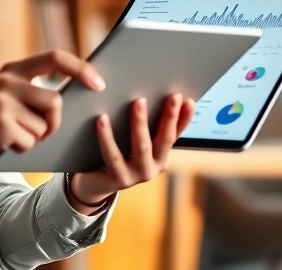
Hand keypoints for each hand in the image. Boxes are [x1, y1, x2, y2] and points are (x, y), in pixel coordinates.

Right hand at [0, 50, 104, 193]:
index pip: (55, 57)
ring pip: (45, 124)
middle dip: (54, 122)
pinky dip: (22, 149)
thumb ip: (32, 90)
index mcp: (12, 69)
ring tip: (12, 136)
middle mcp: (8, 80)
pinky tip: (3, 144)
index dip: (81, 68)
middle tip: (38, 131)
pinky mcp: (0, 123)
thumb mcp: (6, 97)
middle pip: (56, 100)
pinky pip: (31, 140)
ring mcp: (2, 100)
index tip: (99, 83)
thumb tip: (78, 94)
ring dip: (35, 138)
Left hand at [66, 93, 195, 213]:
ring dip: (141, 123)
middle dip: (169, 118)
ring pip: (140, 148)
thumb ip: (151, 126)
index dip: (183, 119)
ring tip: (138, 102)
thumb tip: (167, 101)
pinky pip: (112, 155)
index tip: (188, 100)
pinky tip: (102, 118)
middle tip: (172, 96)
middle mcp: (152, 168)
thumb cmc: (118, 155)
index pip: (175, 134)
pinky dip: (107, 136)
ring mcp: (136, 176)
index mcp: (160, 157)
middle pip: (164, 140)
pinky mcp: (117, 179)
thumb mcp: (138, 142)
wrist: (93, 184)